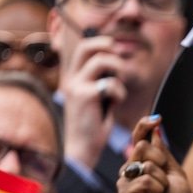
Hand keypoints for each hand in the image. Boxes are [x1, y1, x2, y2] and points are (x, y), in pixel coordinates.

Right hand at [57, 32, 127, 167]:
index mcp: (74, 78)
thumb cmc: (93, 126)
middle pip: (86, 47)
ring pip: (101, 61)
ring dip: (118, 70)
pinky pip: (111, 83)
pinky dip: (120, 92)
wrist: (82, 148)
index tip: (118, 51)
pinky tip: (115, 104)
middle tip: (120, 55)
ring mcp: (77, 85)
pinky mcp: (85, 95)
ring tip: (119, 89)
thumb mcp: (98, 99)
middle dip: (107, 46)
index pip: (84, 49)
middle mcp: (72, 78)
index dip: (101, 44)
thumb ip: (103, 82)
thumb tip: (117, 66)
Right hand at [120, 117, 192, 192]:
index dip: (144, 127)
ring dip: (162, 180)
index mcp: (142, 163)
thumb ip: (163, 153)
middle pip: (143, 147)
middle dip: (161, 162)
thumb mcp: (175, 173)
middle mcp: (130, 170)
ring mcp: (125, 181)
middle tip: (165, 181)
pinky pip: (145, 180)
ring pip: (146, 164)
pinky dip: (157, 189)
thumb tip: (156, 129)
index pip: (140, 139)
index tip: (155, 119)